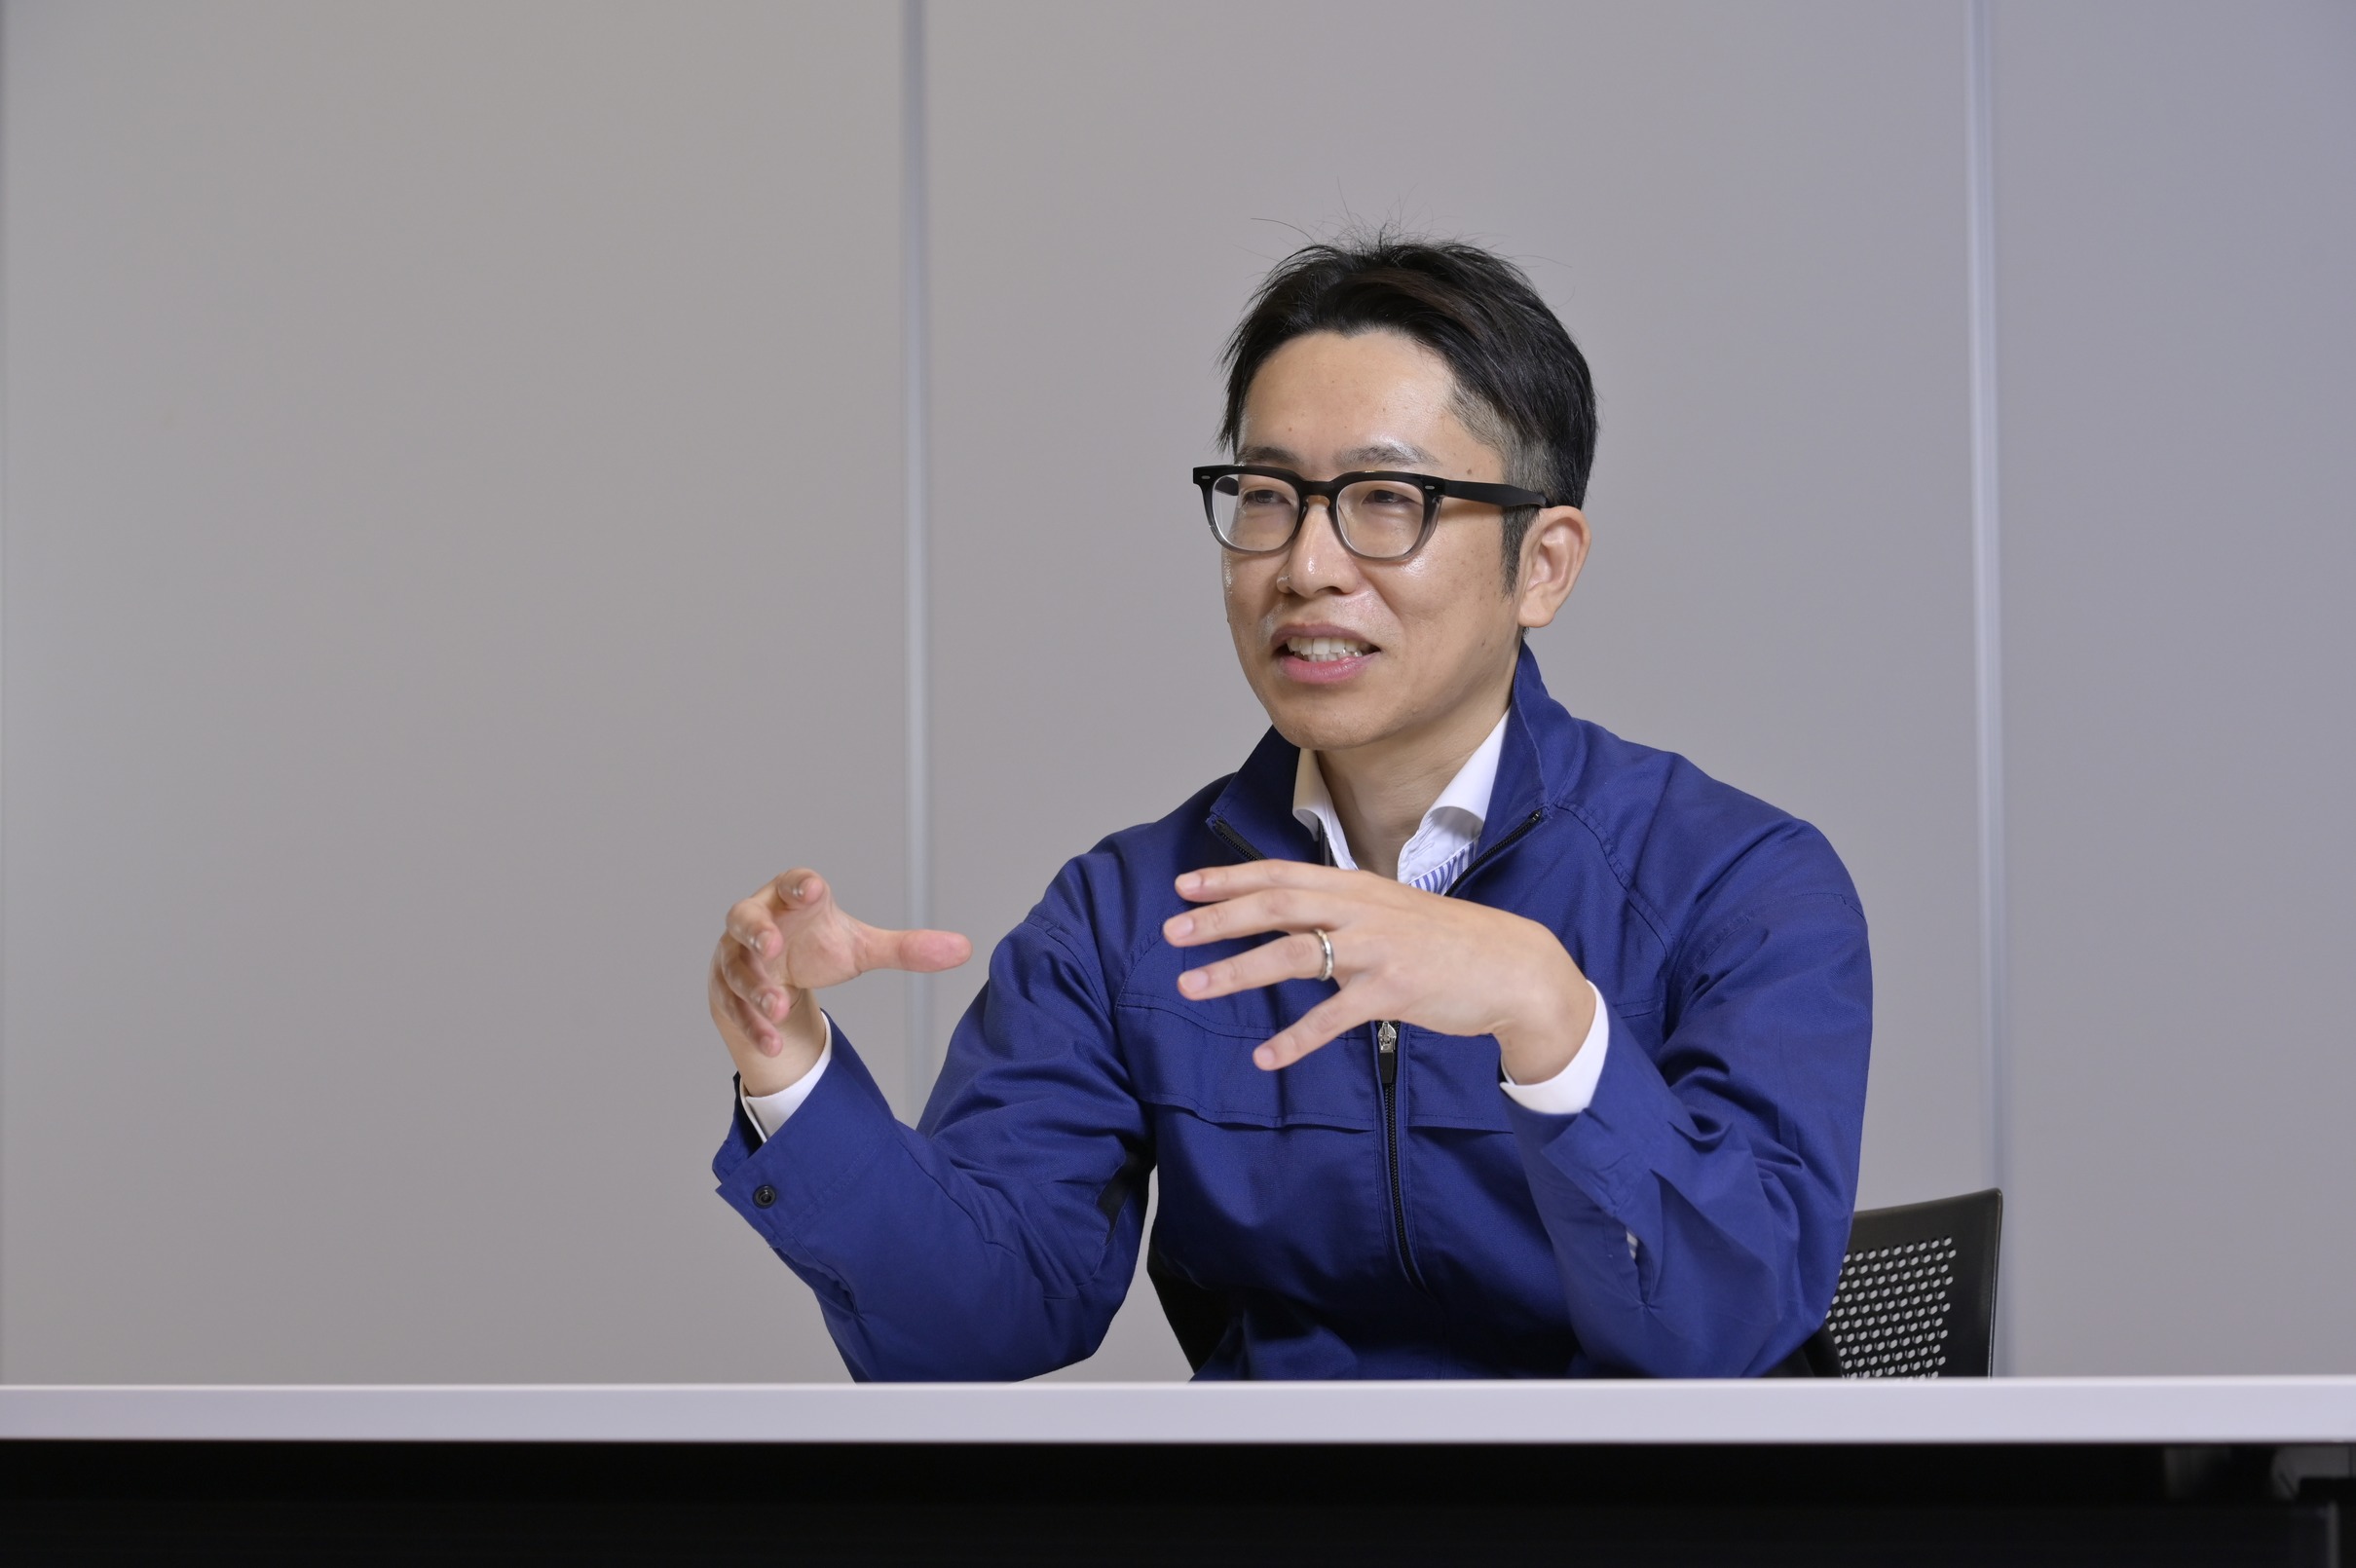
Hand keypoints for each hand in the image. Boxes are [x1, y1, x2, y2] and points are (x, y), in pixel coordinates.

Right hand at [709, 868, 971, 1096]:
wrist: (774, 974)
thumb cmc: (814, 946)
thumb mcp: (860, 948)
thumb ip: (905, 948)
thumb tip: (963, 949)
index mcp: (790, 899)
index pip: (791, 883)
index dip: (799, 885)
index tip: (812, 888)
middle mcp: (757, 922)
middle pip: (745, 919)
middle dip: (757, 932)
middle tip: (772, 946)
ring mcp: (736, 957)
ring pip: (737, 969)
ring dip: (756, 989)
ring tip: (779, 1008)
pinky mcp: (727, 991)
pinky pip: (733, 1008)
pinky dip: (752, 1026)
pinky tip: (773, 1043)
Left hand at [1162, 861, 1594, 1079]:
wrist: (1512, 967)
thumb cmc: (1446, 942)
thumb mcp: (1389, 911)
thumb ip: (1338, 911)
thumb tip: (1284, 914)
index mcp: (1356, 886)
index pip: (1279, 874)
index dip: (1229, 878)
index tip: (1185, 885)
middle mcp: (1360, 910)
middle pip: (1274, 906)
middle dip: (1217, 918)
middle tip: (1171, 932)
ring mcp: (1375, 949)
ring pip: (1291, 954)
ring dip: (1236, 971)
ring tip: (1191, 986)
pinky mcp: (1392, 990)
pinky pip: (1332, 1017)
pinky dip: (1296, 1039)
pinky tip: (1265, 1057)